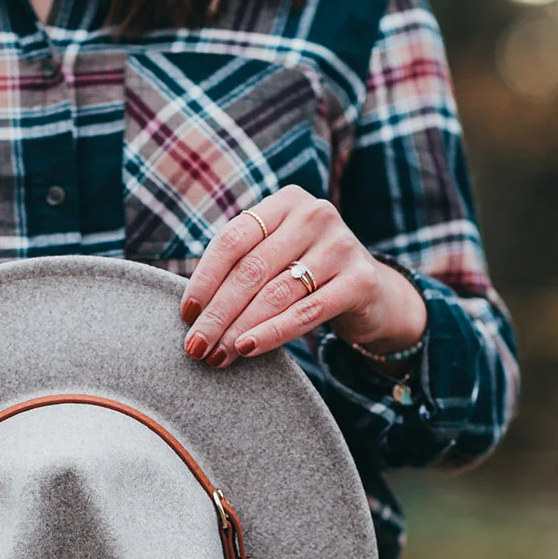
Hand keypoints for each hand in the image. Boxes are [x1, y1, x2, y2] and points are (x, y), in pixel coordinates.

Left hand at [179, 187, 427, 368]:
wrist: (371, 292)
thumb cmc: (306, 277)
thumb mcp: (274, 259)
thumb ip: (240, 269)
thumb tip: (191, 313)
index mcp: (286, 202)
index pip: (233, 239)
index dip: (204, 279)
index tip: (185, 315)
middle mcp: (315, 214)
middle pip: (251, 270)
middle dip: (217, 313)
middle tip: (195, 347)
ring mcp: (341, 244)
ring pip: (275, 294)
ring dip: (238, 329)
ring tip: (216, 356)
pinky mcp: (360, 279)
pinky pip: (305, 312)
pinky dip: (271, 334)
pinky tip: (246, 349)